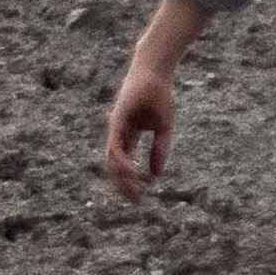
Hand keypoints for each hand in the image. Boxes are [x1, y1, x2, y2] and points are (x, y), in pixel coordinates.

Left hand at [99, 55, 180, 198]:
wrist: (155, 72)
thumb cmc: (159, 97)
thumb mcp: (163, 128)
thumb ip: (158, 151)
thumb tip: (155, 175)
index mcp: (128, 135)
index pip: (124, 164)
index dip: (131, 181)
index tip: (142, 195)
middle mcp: (118, 134)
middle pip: (114, 166)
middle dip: (123, 186)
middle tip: (135, 202)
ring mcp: (116, 128)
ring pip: (111, 159)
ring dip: (121, 178)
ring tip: (133, 192)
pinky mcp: (117, 121)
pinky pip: (115, 145)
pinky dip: (121, 160)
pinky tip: (130, 171)